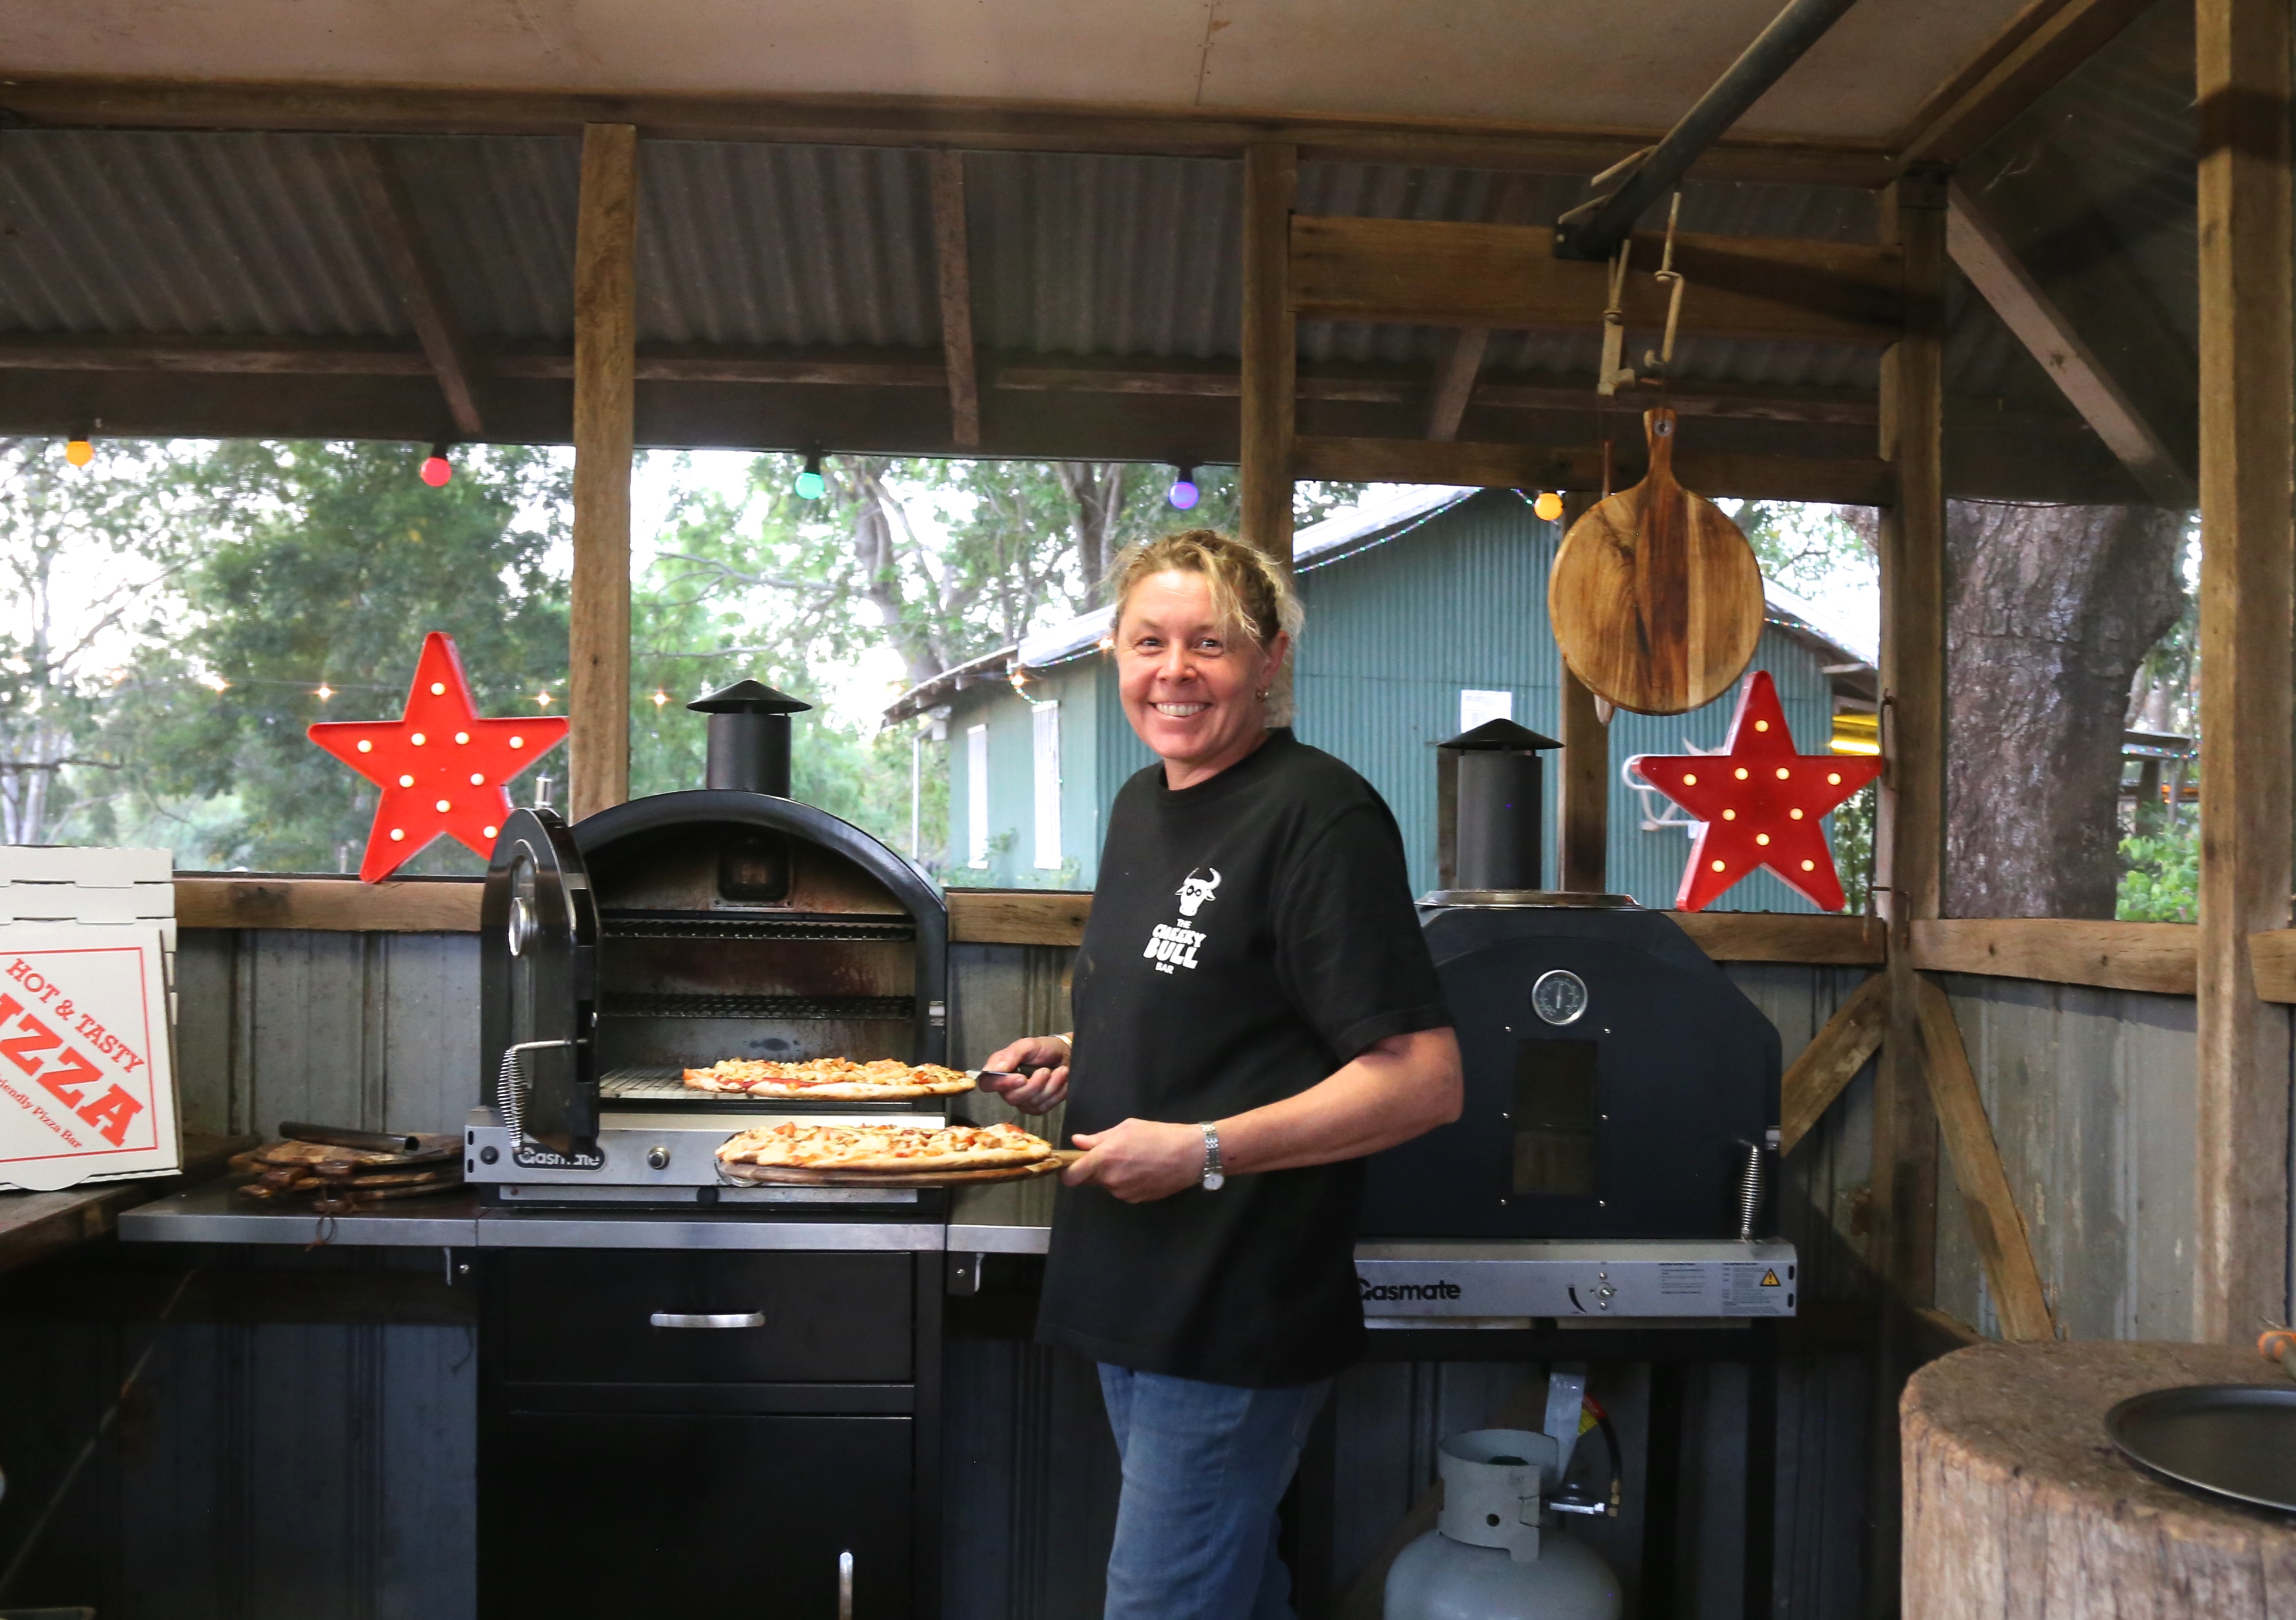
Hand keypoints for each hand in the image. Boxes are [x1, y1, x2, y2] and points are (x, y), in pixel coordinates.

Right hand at [979, 1035, 1070, 1113]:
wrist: (1066, 1055)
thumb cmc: (1045, 1049)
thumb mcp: (1028, 1045)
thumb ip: (1010, 1055)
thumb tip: (994, 1069)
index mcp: (1000, 1070)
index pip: (987, 1084)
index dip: (1001, 1084)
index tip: (1020, 1078)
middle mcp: (1008, 1087)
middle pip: (1012, 1097)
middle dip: (1034, 1084)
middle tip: (1045, 1070)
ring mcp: (1022, 1099)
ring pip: (1031, 1102)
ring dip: (1050, 1086)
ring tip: (1058, 1071)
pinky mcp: (1036, 1107)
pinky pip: (1043, 1106)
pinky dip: (1056, 1093)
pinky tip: (1059, 1081)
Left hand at [1065, 1118, 1202, 1202]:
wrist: (1190, 1155)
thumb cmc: (1158, 1135)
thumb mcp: (1126, 1128)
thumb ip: (1098, 1138)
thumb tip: (1078, 1141)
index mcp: (1104, 1159)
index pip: (1071, 1177)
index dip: (1067, 1172)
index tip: (1070, 1165)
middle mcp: (1110, 1180)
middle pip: (1089, 1180)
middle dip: (1094, 1170)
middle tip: (1111, 1155)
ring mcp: (1123, 1193)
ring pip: (1108, 1185)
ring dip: (1113, 1175)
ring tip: (1134, 1160)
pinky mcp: (1136, 1200)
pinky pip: (1123, 1190)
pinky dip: (1127, 1182)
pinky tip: (1143, 1170)